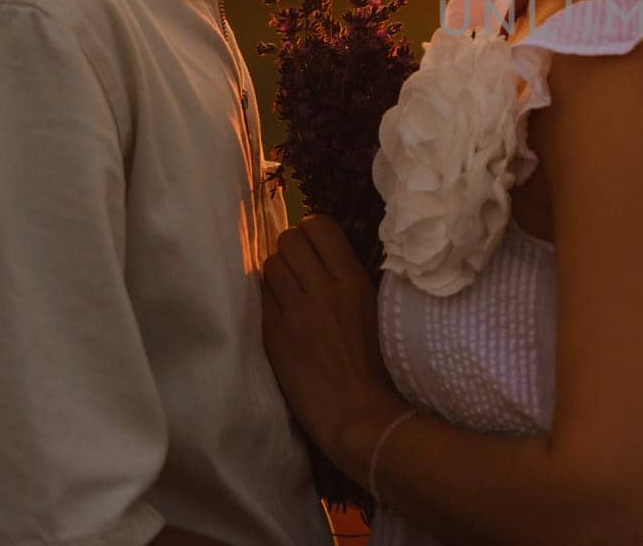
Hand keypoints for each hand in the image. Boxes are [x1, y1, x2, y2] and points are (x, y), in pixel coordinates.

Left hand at [262, 214, 408, 474]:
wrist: (358, 415)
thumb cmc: (380, 367)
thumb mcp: (378, 313)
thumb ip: (356, 282)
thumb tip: (337, 256)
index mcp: (353, 282)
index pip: (320, 228)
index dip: (313, 230)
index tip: (316, 243)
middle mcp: (321, 291)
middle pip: (290, 240)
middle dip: (292, 246)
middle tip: (299, 262)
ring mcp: (293, 313)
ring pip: (270, 265)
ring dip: (278, 269)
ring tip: (288, 284)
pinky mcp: (274, 335)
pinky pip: (262, 297)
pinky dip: (269, 295)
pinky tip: (280, 307)